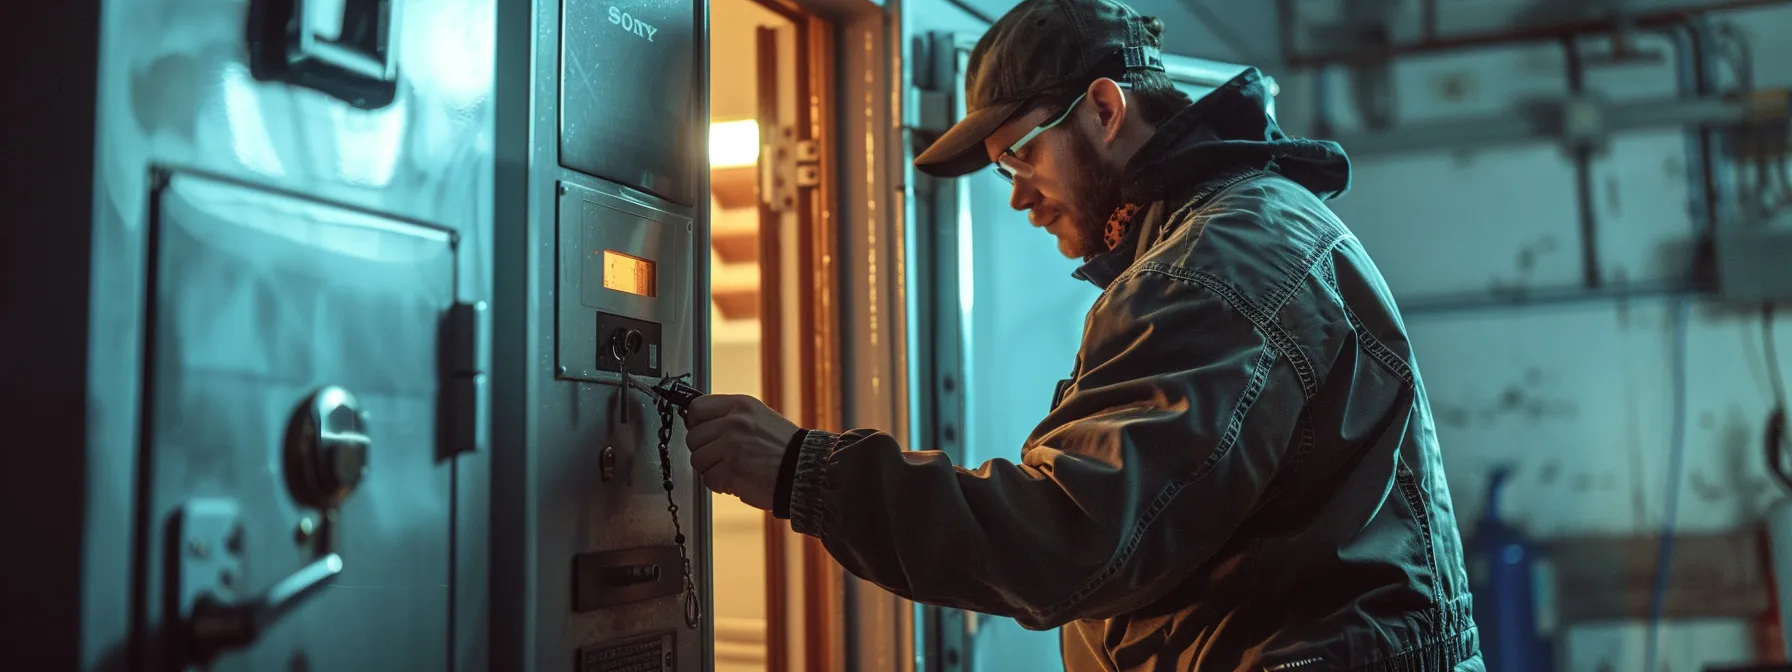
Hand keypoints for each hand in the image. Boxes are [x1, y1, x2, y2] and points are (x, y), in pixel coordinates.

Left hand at [684, 394, 800, 510]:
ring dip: (711, 469)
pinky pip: (708, 479)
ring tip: (733, 469)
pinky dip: (721, 485)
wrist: (804, 469)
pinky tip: (738, 480)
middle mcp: (734, 422)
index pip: (696, 408)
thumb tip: (696, 422)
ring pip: (697, 459)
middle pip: (693, 437)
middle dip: (705, 451)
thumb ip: (730, 416)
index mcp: (741, 405)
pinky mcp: (732, 470)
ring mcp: (732, 446)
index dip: (696, 424)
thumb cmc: (783, 448)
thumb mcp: (759, 417)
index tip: (704, 433)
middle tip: (724, 457)